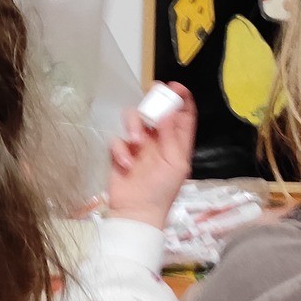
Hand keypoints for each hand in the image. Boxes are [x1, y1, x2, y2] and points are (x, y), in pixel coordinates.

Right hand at [107, 83, 196, 227]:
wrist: (137, 212)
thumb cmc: (163, 191)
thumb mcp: (175, 164)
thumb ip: (172, 137)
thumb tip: (169, 112)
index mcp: (177, 142)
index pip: (183, 116)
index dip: (182, 100)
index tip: (176, 88)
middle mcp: (158, 140)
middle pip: (156, 111)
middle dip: (154, 101)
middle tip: (152, 93)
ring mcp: (138, 146)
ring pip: (134, 119)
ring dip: (134, 125)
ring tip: (136, 141)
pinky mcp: (120, 153)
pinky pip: (117, 140)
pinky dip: (120, 150)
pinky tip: (125, 164)